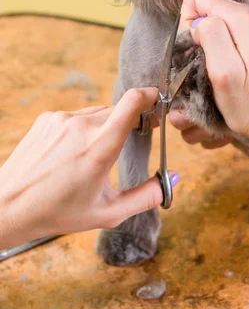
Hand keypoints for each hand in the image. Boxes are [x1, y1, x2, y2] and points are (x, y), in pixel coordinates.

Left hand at [0, 89, 179, 247]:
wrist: (7, 205)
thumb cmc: (58, 212)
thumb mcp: (108, 212)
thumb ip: (147, 196)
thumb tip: (172, 177)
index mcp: (100, 147)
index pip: (132, 101)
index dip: (151, 96)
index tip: (159, 102)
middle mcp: (81, 126)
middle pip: (119, 109)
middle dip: (131, 120)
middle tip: (134, 139)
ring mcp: (61, 119)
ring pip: (98, 113)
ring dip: (106, 126)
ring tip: (96, 155)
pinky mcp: (47, 118)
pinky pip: (77, 116)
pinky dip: (84, 129)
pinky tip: (74, 153)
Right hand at [178, 0, 248, 152]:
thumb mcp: (225, 74)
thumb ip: (211, 38)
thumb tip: (199, 22)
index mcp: (241, 18)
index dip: (187, 25)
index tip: (196, 53)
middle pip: (206, 8)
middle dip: (197, 35)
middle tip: (207, 66)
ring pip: (217, 21)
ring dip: (210, 45)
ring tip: (220, 71)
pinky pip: (229, 33)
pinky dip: (223, 50)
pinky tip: (232, 71)